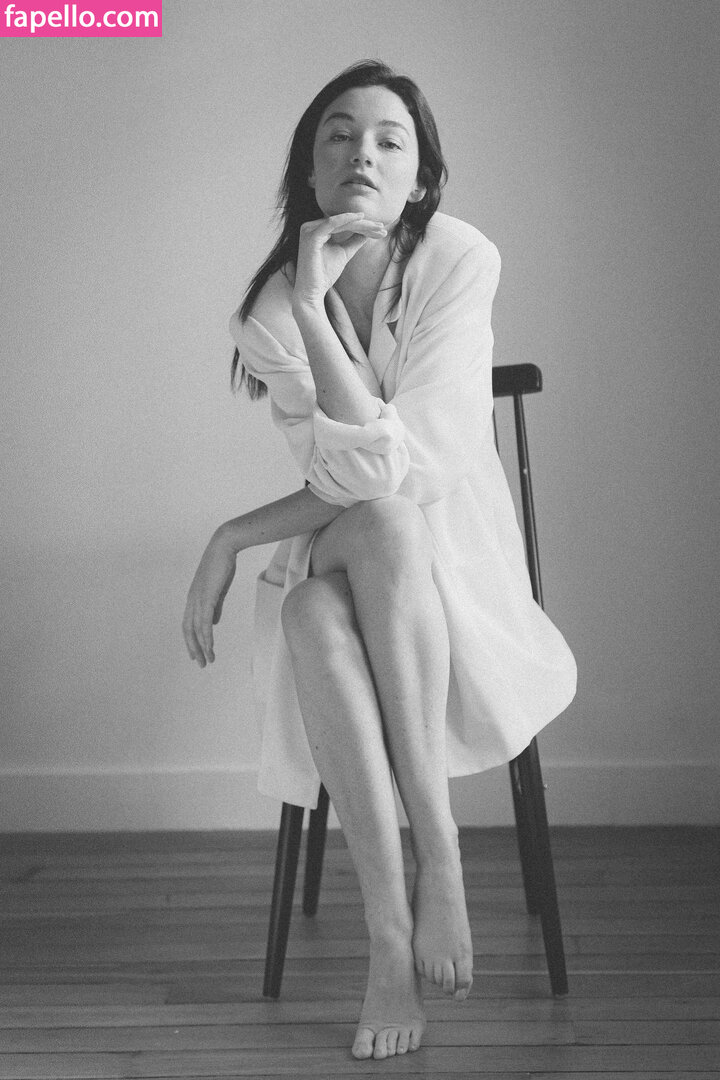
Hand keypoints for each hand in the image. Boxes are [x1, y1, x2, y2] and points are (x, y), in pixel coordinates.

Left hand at [182, 527, 237, 666]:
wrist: (224, 547)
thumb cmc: (222, 565)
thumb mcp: (218, 590)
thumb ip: (215, 607)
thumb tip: (213, 622)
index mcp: (193, 598)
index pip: (188, 624)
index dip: (191, 639)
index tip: (197, 652)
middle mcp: (191, 600)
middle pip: (188, 630)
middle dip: (193, 648)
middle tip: (200, 663)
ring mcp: (197, 599)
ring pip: (196, 629)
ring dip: (202, 646)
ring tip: (208, 659)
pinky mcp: (206, 597)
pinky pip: (204, 622)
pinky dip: (206, 636)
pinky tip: (210, 646)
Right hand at [293, 213, 386, 308]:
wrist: (312, 292)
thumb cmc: (325, 274)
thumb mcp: (344, 253)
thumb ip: (354, 241)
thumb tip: (367, 231)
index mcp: (318, 230)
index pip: (344, 225)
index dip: (363, 227)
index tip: (380, 230)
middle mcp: (311, 227)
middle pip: (343, 223)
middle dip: (365, 225)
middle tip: (382, 227)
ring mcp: (309, 230)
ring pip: (341, 223)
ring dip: (360, 224)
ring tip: (377, 227)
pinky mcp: (311, 236)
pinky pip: (331, 224)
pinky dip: (345, 219)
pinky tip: (360, 218)